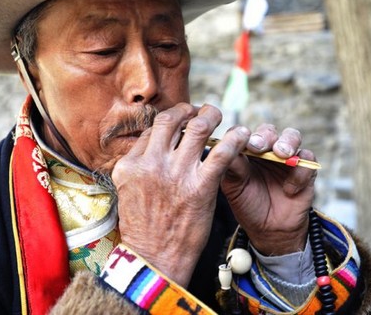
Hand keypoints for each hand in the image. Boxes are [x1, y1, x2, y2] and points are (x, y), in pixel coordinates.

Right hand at [111, 103, 249, 285]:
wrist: (154, 261)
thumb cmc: (144, 229)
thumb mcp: (129, 191)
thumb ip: (141, 166)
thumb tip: (156, 145)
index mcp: (130, 165)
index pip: (154, 129)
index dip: (172, 119)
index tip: (184, 119)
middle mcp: (150, 164)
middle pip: (173, 119)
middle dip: (190, 109)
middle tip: (202, 110)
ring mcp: (175, 174)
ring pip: (198, 128)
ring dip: (212, 116)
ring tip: (219, 115)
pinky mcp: (200, 187)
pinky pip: (221, 153)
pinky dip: (234, 140)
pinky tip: (241, 135)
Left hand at [220, 125, 316, 255]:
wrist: (269, 230)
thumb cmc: (248, 205)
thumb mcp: (234, 187)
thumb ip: (232, 167)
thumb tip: (224, 147)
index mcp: (246, 151)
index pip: (243, 133)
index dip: (241, 135)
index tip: (240, 143)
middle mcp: (266, 150)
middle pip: (268, 131)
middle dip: (265, 136)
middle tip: (260, 146)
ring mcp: (287, 158)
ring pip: (291, 136)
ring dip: (288, 142)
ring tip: (282, 154)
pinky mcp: (305, 168)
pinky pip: (308, 159)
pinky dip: (301, 170)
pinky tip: (290, 188)